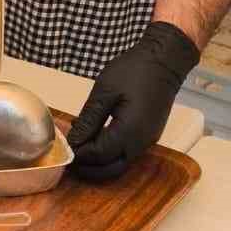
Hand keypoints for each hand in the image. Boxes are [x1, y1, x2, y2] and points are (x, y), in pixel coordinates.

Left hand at [68, 23, 198, 182]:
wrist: (165, 61)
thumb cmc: (135, 70)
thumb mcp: (104, 91)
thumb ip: (89, 120)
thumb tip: (74, 141)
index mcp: (129, 131)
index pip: (98, 155)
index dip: (79, 154)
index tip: (65, 146)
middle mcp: (140, 143)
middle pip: (110, 170)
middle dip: (88, 167)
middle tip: (69, 155)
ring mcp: (147, 142)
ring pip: (119, 165)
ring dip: (98, 162)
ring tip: (80, 148)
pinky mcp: (148, 136)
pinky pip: (126, 154)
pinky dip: (109, 153)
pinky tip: (95, 139)